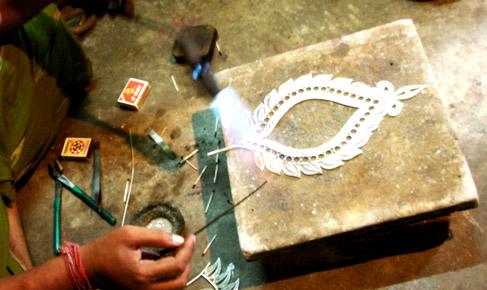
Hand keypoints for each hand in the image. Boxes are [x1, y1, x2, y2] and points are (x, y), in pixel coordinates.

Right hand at [80, 226, 194, 289]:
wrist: (88, 267)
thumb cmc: (106, 249)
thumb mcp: (130, 234)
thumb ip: (157, 236)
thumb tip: (179, 240)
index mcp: (143, 274)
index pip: (176, 265)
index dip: (187, 250)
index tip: (191, 237)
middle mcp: (145, 289)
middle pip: (180, 281)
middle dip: (187, 261)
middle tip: (186, 245)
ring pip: (174, 287)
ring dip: (180, 270)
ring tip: (177, 251)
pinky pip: (164, 287)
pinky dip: (170, 275)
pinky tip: (167, 259)